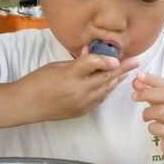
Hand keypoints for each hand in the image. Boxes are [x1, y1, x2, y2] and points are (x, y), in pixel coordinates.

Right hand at [17, 48, 137, 122]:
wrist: (27, 105)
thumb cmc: (38, 82)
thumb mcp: (56, 66)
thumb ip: (77, 61)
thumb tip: (93, 51)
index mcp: (69, 76)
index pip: (92, 64)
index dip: (106, 60)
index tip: (118, 58)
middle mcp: (78, 91)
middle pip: (105, 77)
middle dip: (122, 69)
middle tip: (136, 62)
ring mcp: (82, 103)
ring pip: (106, 89)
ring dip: (118, 80)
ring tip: (129, 71)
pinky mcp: (83, 111)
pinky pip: (100, 99)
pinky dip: (107, 90)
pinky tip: (113, 83)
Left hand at [132, 72, 163, 157]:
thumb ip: (151, 94)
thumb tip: (137, 81)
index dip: (152, 80)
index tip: (138, 77)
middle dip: (147, 93)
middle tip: (134, 96)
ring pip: (162, 111)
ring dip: (148, 113)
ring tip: (145, 117)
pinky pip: (161, 129)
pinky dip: (152, 127)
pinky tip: (152, 128)